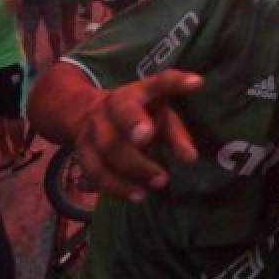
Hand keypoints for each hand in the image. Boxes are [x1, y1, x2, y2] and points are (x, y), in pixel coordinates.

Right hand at [74, 69, 202, 201]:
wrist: (88, 113)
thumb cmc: (138, 116)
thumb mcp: (161, 117)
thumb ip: (176, 135)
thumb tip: (190, 159)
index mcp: (139, 92)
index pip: (159, 82)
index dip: (176, 82)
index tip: (197, 83)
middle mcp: (112, 105)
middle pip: (122, 114)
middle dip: (136, 127)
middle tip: (155, 144)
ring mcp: (92, 128)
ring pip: (106, 148)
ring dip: (133, 169)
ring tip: (160, 182)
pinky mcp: (81, 151)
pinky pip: (94, 171)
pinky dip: (116, 187)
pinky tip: (137, 196)